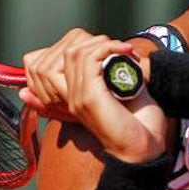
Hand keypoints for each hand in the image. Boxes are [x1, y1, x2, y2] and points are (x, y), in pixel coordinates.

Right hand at [20, 29, 166, 161]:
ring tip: (123, 49)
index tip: (106, 47)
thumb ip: (114, 73)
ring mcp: (75, 98)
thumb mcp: (124, 92)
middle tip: (116, 47)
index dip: (73, 45)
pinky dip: (108, 48)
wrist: (147, 149)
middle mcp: (67, 98)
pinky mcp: (89, 98)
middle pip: (55, 53)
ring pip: (71, 53)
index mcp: (68, 97)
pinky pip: (88, 60)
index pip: (41, 62)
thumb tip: (121, 50)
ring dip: (100, 43)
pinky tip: (126, 52)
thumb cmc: (140, 123)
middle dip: (86, 40)